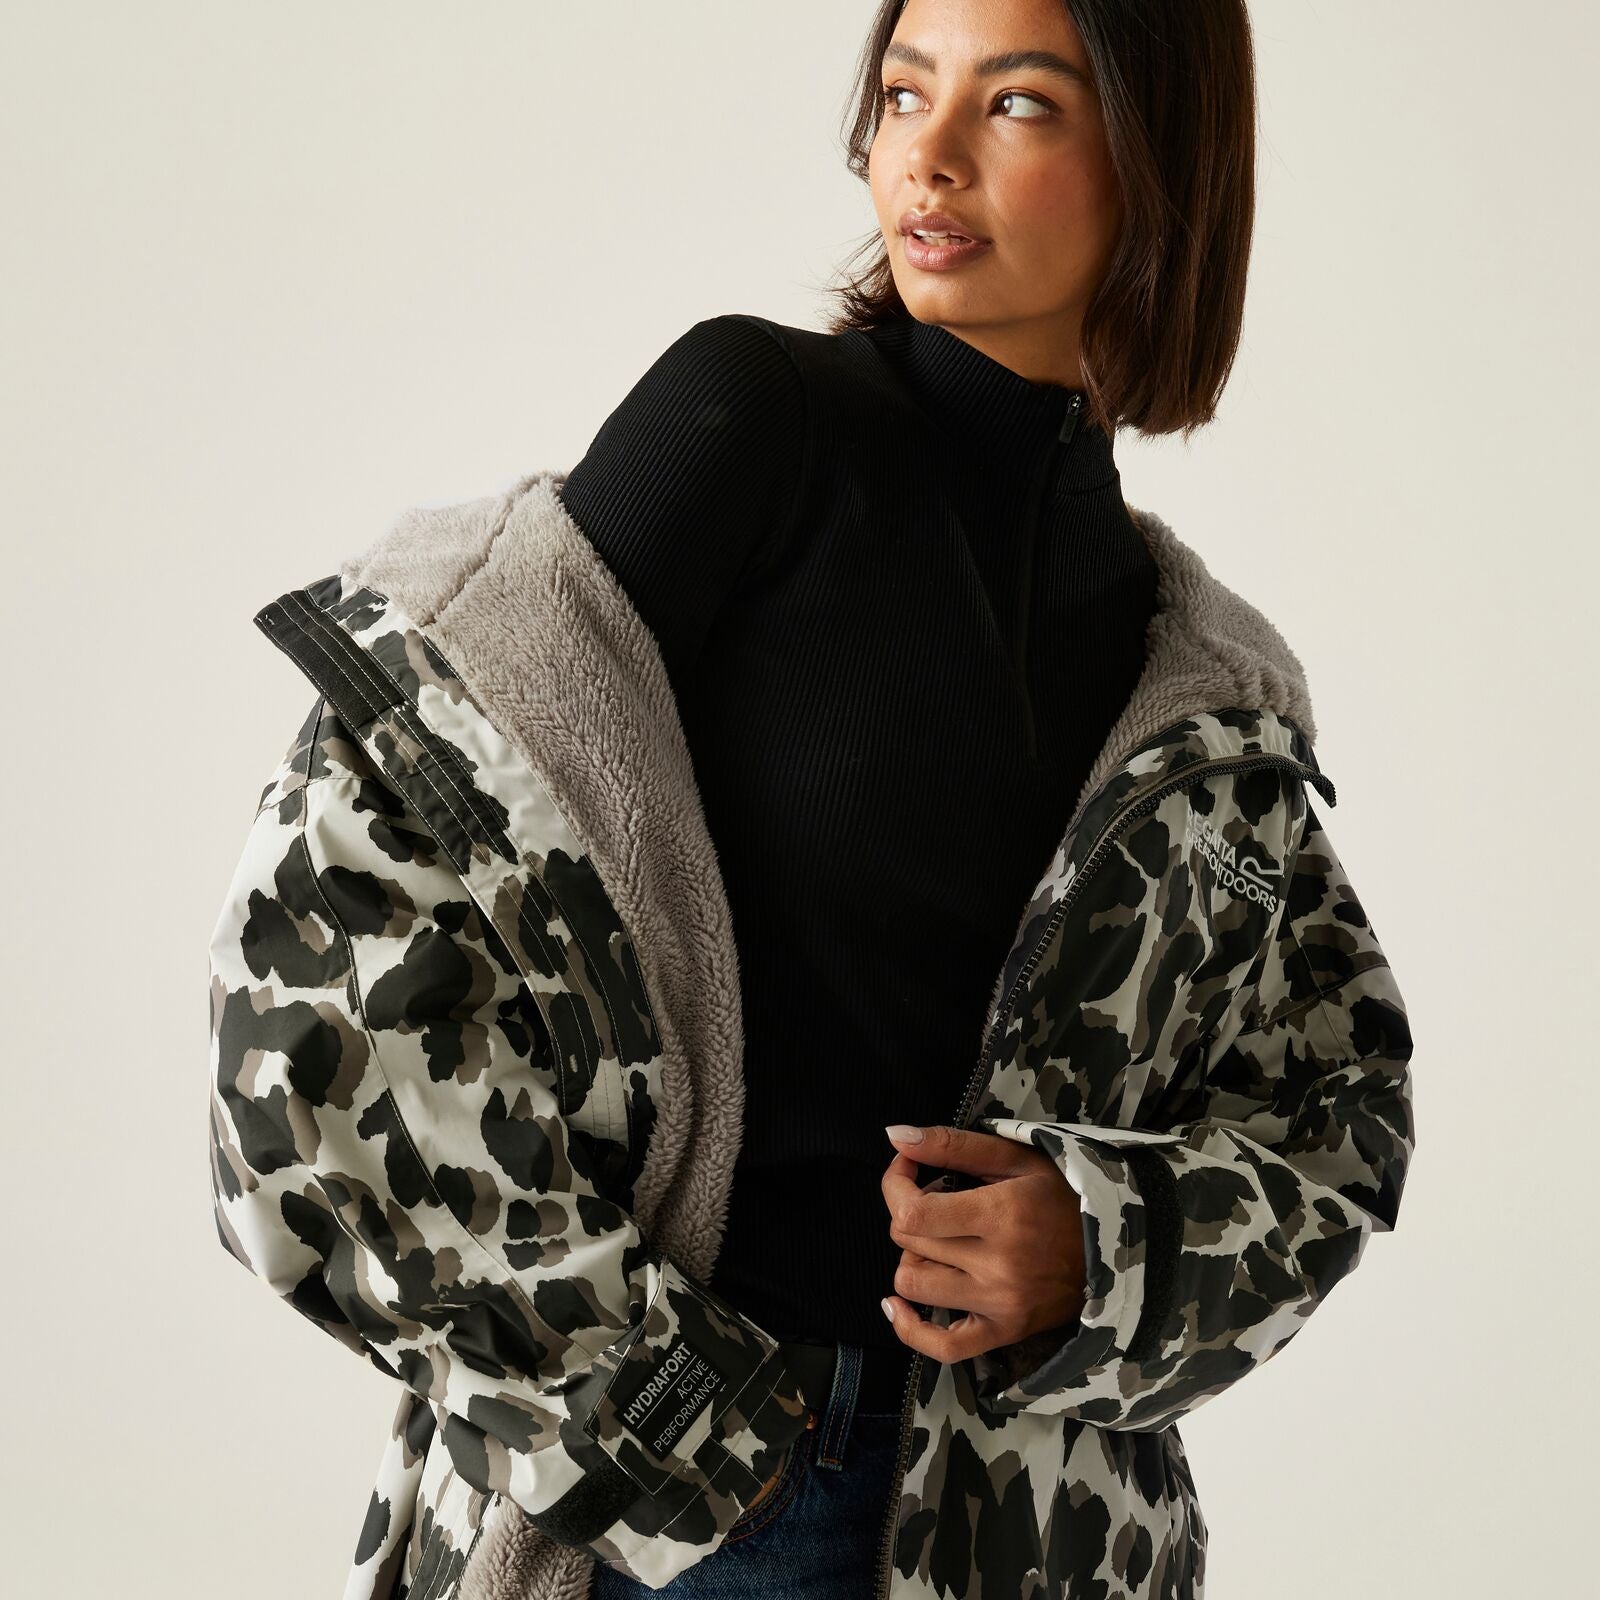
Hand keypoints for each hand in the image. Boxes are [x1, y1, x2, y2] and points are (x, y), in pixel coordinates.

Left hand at [879, 1123, 1085, 1363]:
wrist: (1117, 1244)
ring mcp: (1001, 1305)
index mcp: (1002, 1215)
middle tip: (935, 1198)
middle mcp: (998, 1266)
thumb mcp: (1017, 1157)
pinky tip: (899, 1306)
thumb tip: (895, 1136)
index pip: (912, 1213)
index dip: (895, 1186)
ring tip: (940, 1241)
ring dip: (913, 1258)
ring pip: (914, 1286)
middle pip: (910, 1245)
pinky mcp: (1005, 1333)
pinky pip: (942, 1348)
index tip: (907, 1169)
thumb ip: (953, 1145)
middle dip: (908, 1214)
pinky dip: (910, 1329)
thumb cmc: (1063, 1194)